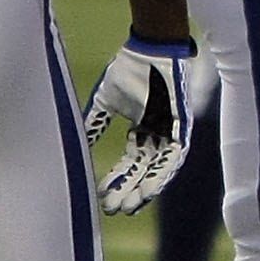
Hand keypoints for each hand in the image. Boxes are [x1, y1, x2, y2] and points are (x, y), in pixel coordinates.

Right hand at [84, 35, 196, 213]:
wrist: (147, 49)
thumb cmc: (129, 69)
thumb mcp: (106, 102)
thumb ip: (95, 123)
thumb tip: (78, 143)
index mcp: (141, 129)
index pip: (130, 163)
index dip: (116, 181)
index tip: (102, 198)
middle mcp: (156, 134)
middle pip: (142, 170)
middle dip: (128, 190)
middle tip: (113, 210)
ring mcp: (169, 131)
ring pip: (159, 168)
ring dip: (145, 187)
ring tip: (130, 206)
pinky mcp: (181, 127)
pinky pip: (174, 155)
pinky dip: (162, 172)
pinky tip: (150, 189)